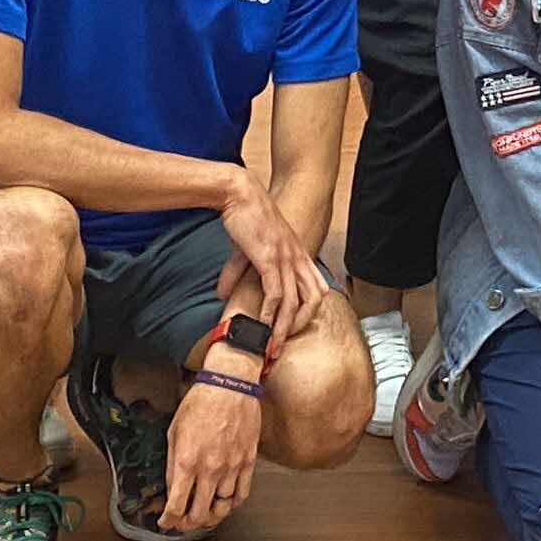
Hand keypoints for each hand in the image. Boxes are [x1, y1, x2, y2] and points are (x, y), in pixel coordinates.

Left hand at [158, 358, 261, 534]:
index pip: (176, 506)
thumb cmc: (201, 403)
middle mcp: (211, 469)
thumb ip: (173, 464)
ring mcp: (232, 467)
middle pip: (200, 514)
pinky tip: (226, 502)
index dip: (168, 521)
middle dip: (188, 525)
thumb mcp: (174, 432)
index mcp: (188, 462)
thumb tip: (172, 489)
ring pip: (223, 508)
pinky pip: (242, 493)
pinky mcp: (249, 461)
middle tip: (183, 523)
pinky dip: (233, 504)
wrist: (230, 385)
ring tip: (205, 515)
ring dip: (211, 516)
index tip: (166, 522)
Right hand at [217, 178, 327, 332]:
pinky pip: (275, 291)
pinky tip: (261, 325)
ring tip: (270, 345)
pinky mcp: (270, 258)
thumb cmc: (246, 218)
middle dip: (297, 327)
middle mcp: (298, 258)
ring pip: (293, 302)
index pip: (317, 290)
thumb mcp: (249, 249)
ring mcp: (286, 258)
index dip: (308, 313)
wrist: (241, 194)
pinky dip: (269, 311)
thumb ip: (239, 273)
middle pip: (312, 301)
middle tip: (281, 346)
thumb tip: (223, 294)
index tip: (290, 330)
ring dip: (281, 327)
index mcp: (298, 255)